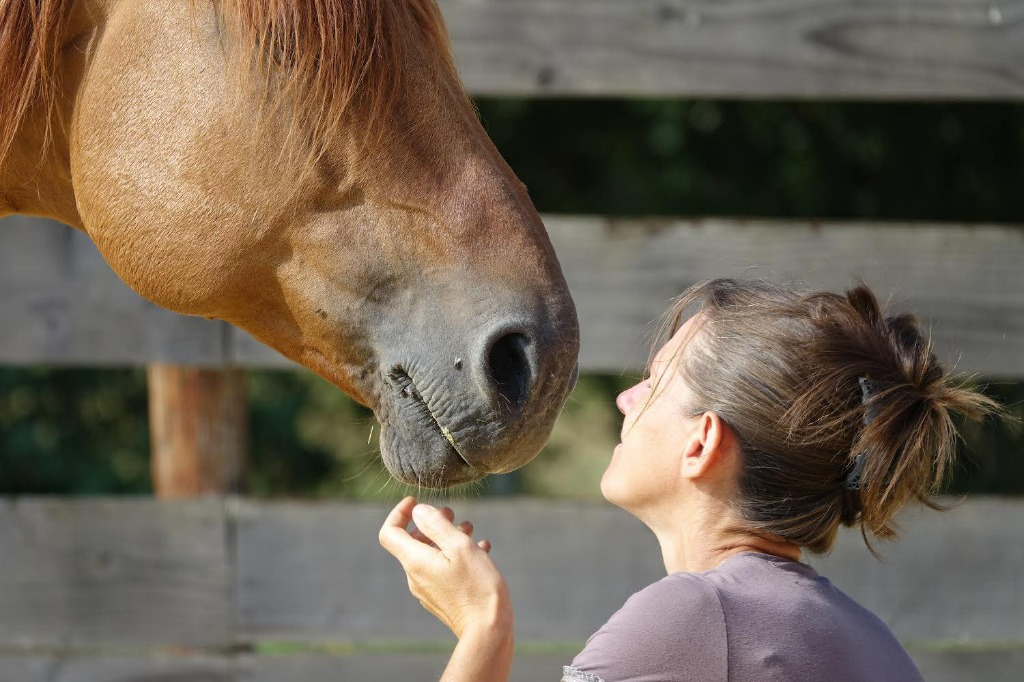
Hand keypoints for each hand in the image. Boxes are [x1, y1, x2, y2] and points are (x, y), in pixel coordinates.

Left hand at [379, 497, 511, 637]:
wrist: (488, 631)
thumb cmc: (477, 586)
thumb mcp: (459, 546)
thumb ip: (436, 525)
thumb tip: (419, 511)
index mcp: (415, 561)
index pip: (390, 532)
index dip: (399, 513)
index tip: (416, 502)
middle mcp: (416, 577)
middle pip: (413, 543)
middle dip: (431, 523)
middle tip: (453, 513)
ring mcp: (428, 590)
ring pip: (431, 555)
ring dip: (448, 538)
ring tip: (470, 529)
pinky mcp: (442, 600)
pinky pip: (443, 570)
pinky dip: (457, 556)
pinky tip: (481, 551)